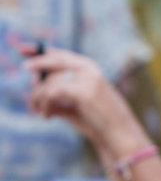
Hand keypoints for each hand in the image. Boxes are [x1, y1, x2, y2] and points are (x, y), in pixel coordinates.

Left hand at [21, 45, 143, 165]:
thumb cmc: (96, 120)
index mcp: (89, 68)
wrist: (118, 132)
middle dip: (36, 65)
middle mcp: (88, 69)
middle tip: (24, 70)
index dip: (40, 51)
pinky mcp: (83, 92)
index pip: (61, 54)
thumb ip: (57, 94)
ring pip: (50, 81)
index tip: (22, 48)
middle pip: (54, 60)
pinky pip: (52, 93)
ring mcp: (87, 79)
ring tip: (40, 112)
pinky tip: (47, 116)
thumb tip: (34, 86)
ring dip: (38, 98)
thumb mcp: (73, 104)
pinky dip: (44, 106)